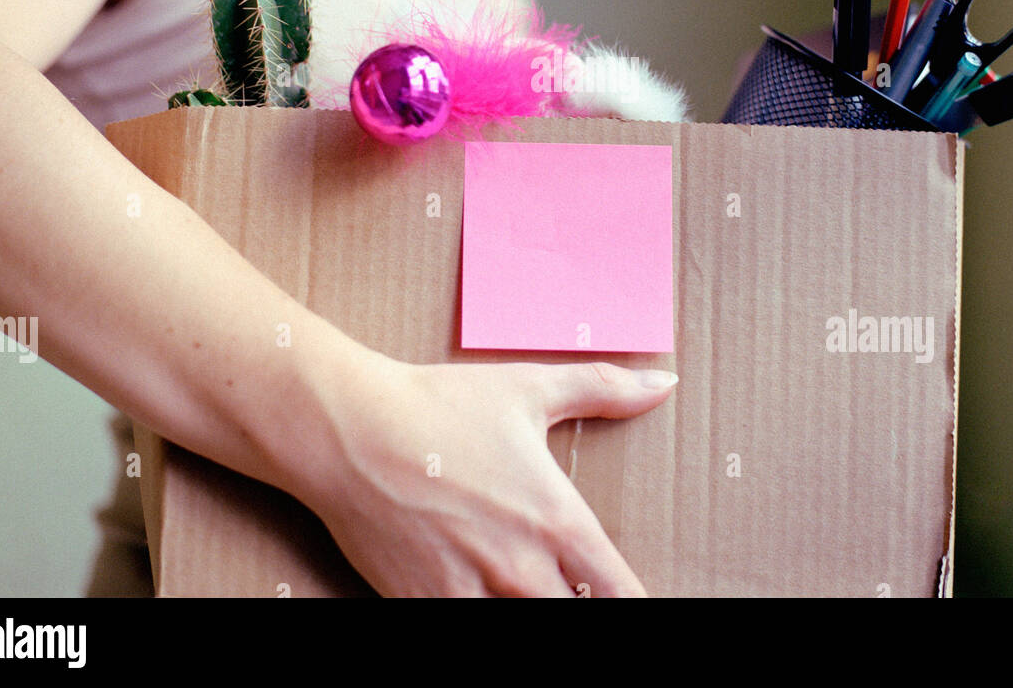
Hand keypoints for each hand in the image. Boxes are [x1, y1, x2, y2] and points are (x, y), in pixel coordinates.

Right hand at [309, 355, 677, 596]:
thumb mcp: (529, 388)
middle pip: (578, 619)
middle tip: (574, 589)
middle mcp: (520, 568)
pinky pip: (465, 630)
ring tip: (523, 585)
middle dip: (581, 606)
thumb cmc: (441, 405)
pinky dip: (479, 616)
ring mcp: (469, 594)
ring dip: (530, 608)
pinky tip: (480, 593)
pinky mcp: (422, 606)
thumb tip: (664, 382)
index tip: (631, 596)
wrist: (349, 430)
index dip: (635, 603)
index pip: (622, 595)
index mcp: (557, 520)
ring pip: (527, 630)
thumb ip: (604, 388)